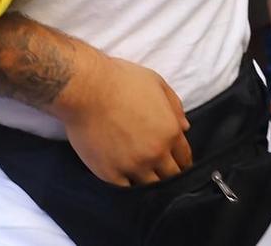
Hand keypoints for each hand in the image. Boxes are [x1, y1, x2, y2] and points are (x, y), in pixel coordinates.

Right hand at [53, 52, 193, 185]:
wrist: (85, 88)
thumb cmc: (120, 80)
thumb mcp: (156, 83)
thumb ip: (174, 106)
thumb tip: (185, 127)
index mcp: (169, 131)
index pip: (185, 157)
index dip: (182, 160)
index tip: (177, 162)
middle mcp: (155, 153)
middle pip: (171, 176)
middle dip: (169, 174)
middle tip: (162, 172)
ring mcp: (132, 165)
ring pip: (151, 187)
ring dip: (150, 182)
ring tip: (143, 176)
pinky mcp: (110, 173)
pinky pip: (126, 189)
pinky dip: (128, 185)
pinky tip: (126, 179)